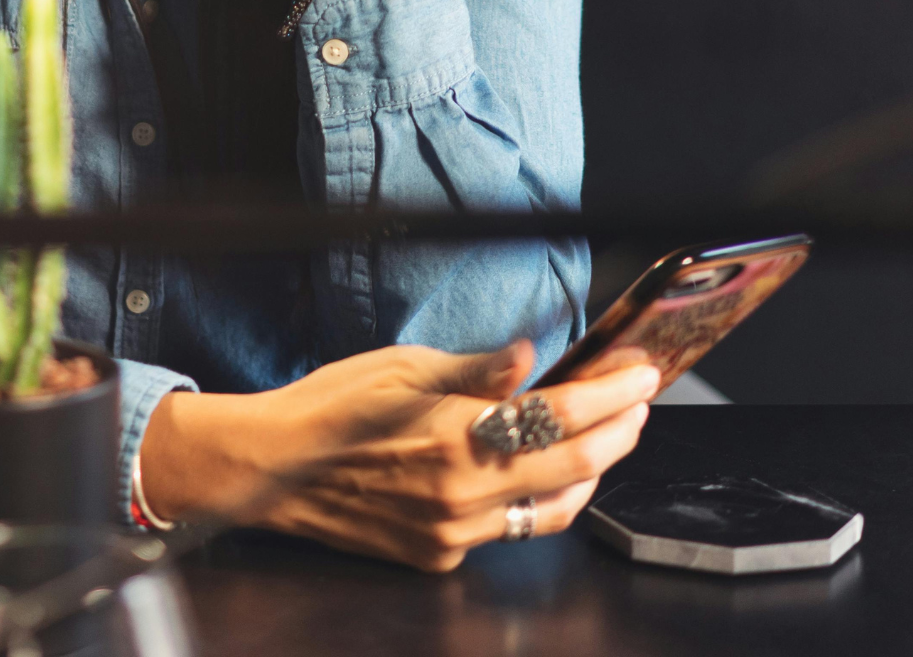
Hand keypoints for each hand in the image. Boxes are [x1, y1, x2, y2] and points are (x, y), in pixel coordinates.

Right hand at [138, 341, 657, 571]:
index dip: (612, 393)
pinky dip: (530, 500)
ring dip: (587, 474)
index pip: (562, 415)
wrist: (271, 469)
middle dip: (619, 432)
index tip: (641, 374)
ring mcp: (453, 533)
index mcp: (457, 435)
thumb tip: (532, 356)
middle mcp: (464, 492)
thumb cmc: (329, 406)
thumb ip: (476, 369)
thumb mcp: (401, 367)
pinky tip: (532, 474)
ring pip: (550, 511)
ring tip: (601, 441)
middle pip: (575, 466)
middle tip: (635, 404)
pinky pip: (503, 532)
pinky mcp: (437, 556)